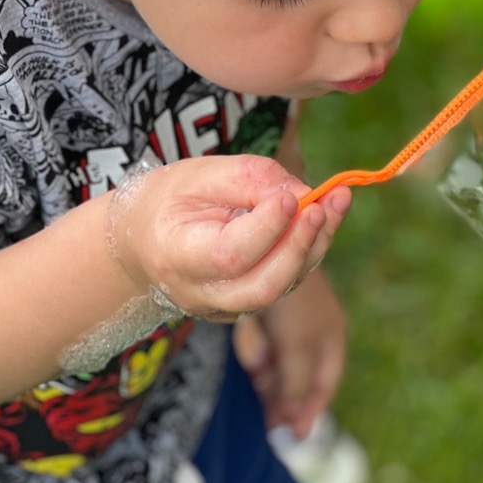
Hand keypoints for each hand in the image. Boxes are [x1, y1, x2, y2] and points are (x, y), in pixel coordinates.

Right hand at [107, 155, 350, 322]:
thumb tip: (302, 195)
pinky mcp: (247, 306)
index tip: (290, 196)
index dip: (266, 229)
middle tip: (324, 203)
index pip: (230, 255)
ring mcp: (225, 308)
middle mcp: (202, 293)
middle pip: (263, 286)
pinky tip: (327, 214)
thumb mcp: (198, 174)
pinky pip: (286, 284)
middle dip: (300, 245)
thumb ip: (249, 179)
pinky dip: (310, 250)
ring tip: (338, 199)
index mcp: (177, 256)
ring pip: (281, 288)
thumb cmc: (170, 200)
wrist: (144, 243)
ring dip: (316, 245)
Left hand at [233, 268, 345, 434]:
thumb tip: (295, 423)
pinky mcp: (267, 310)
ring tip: (256, 343)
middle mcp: (314, 330)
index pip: (323, 385)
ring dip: (263, 359)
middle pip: (295, 377)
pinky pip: (257, 339)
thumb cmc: (293, 299)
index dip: (309, 410)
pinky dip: (253, 341)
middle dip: (279, 388)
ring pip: (273, 359)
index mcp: (332, 338)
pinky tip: (248, 332)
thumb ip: (297, 385)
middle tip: (266, 409)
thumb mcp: (298, 346)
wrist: (273, 242)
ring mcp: (290, 320)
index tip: (292, 434)